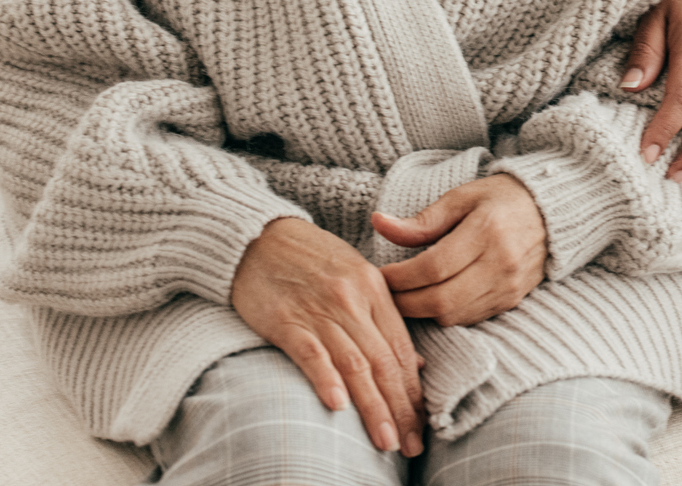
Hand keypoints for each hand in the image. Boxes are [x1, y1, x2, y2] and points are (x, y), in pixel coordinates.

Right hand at [231, 217, 424, 457]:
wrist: (258, 237)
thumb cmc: (311, 260)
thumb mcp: (357, 277)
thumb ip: (385, 319)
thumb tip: (417, 364)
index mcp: (374, 289)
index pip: (400, 349)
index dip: (413, 390)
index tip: (423, 423)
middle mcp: (352, 301)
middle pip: (383, 362)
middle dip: (400, 408)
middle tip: (412, 443)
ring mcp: (319, 311)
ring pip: (354, 365)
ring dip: (372, 407)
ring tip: (387, 439)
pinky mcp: (285, 320)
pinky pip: (310, 353)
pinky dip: (326, 380)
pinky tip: (337, 406)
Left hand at [375, 175, 546, 325]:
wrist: (552, 212)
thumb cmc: (502, 199)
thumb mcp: (461, 197)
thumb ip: (422, 220)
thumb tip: (379, 223)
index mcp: (487, 230)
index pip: (433, 267)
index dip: (400, 277)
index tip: (379, 274)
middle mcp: (501, 263)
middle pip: (441, 299)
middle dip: (405, 302)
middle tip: (385, 294)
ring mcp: (509, 286)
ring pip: (453, 315)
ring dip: (422, 312)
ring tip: (405, 297)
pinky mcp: (512, 300)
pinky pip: (469, 319)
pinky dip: (445, 315)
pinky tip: (433, 301)